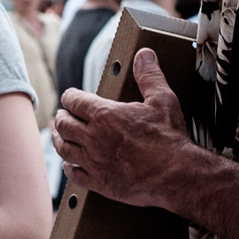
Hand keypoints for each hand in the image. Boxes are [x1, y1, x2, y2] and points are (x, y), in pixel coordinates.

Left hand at [51, 49, 192, 206]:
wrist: (177, 175)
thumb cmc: (170, 138)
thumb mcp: (163, 100)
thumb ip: (149, 76)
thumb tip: (144, 55)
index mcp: (105, 115)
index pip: (74, 100)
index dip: (70, 96)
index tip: (70, 97)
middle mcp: (93, 137)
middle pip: (64, 124)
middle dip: (62, 117)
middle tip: (62, 116)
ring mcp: (93, 161)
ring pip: (64, 148)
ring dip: (60, 140)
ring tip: (60, 136)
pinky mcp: (98, 182)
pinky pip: (72, 174)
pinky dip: (68, 167)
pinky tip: (70, 164)